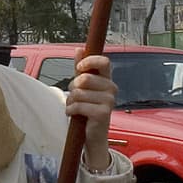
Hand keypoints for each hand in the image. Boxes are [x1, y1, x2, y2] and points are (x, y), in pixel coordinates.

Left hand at [69, 54, 115, 170]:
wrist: (92, 132)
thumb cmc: (87, 106)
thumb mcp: (82, 86)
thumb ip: (81, 68)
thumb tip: (79, 49)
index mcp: (107, 79)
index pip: (104, 62)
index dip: (89, 61)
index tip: (79, 68)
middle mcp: (112, 89)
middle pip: (85, 78)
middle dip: (73, 87)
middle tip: (75, 96)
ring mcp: (109, 101)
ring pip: (78, 93)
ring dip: (70, 101)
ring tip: (75, 106)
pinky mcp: (103, 113)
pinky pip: (78, 105)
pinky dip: (70, 110)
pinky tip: (74, 114)